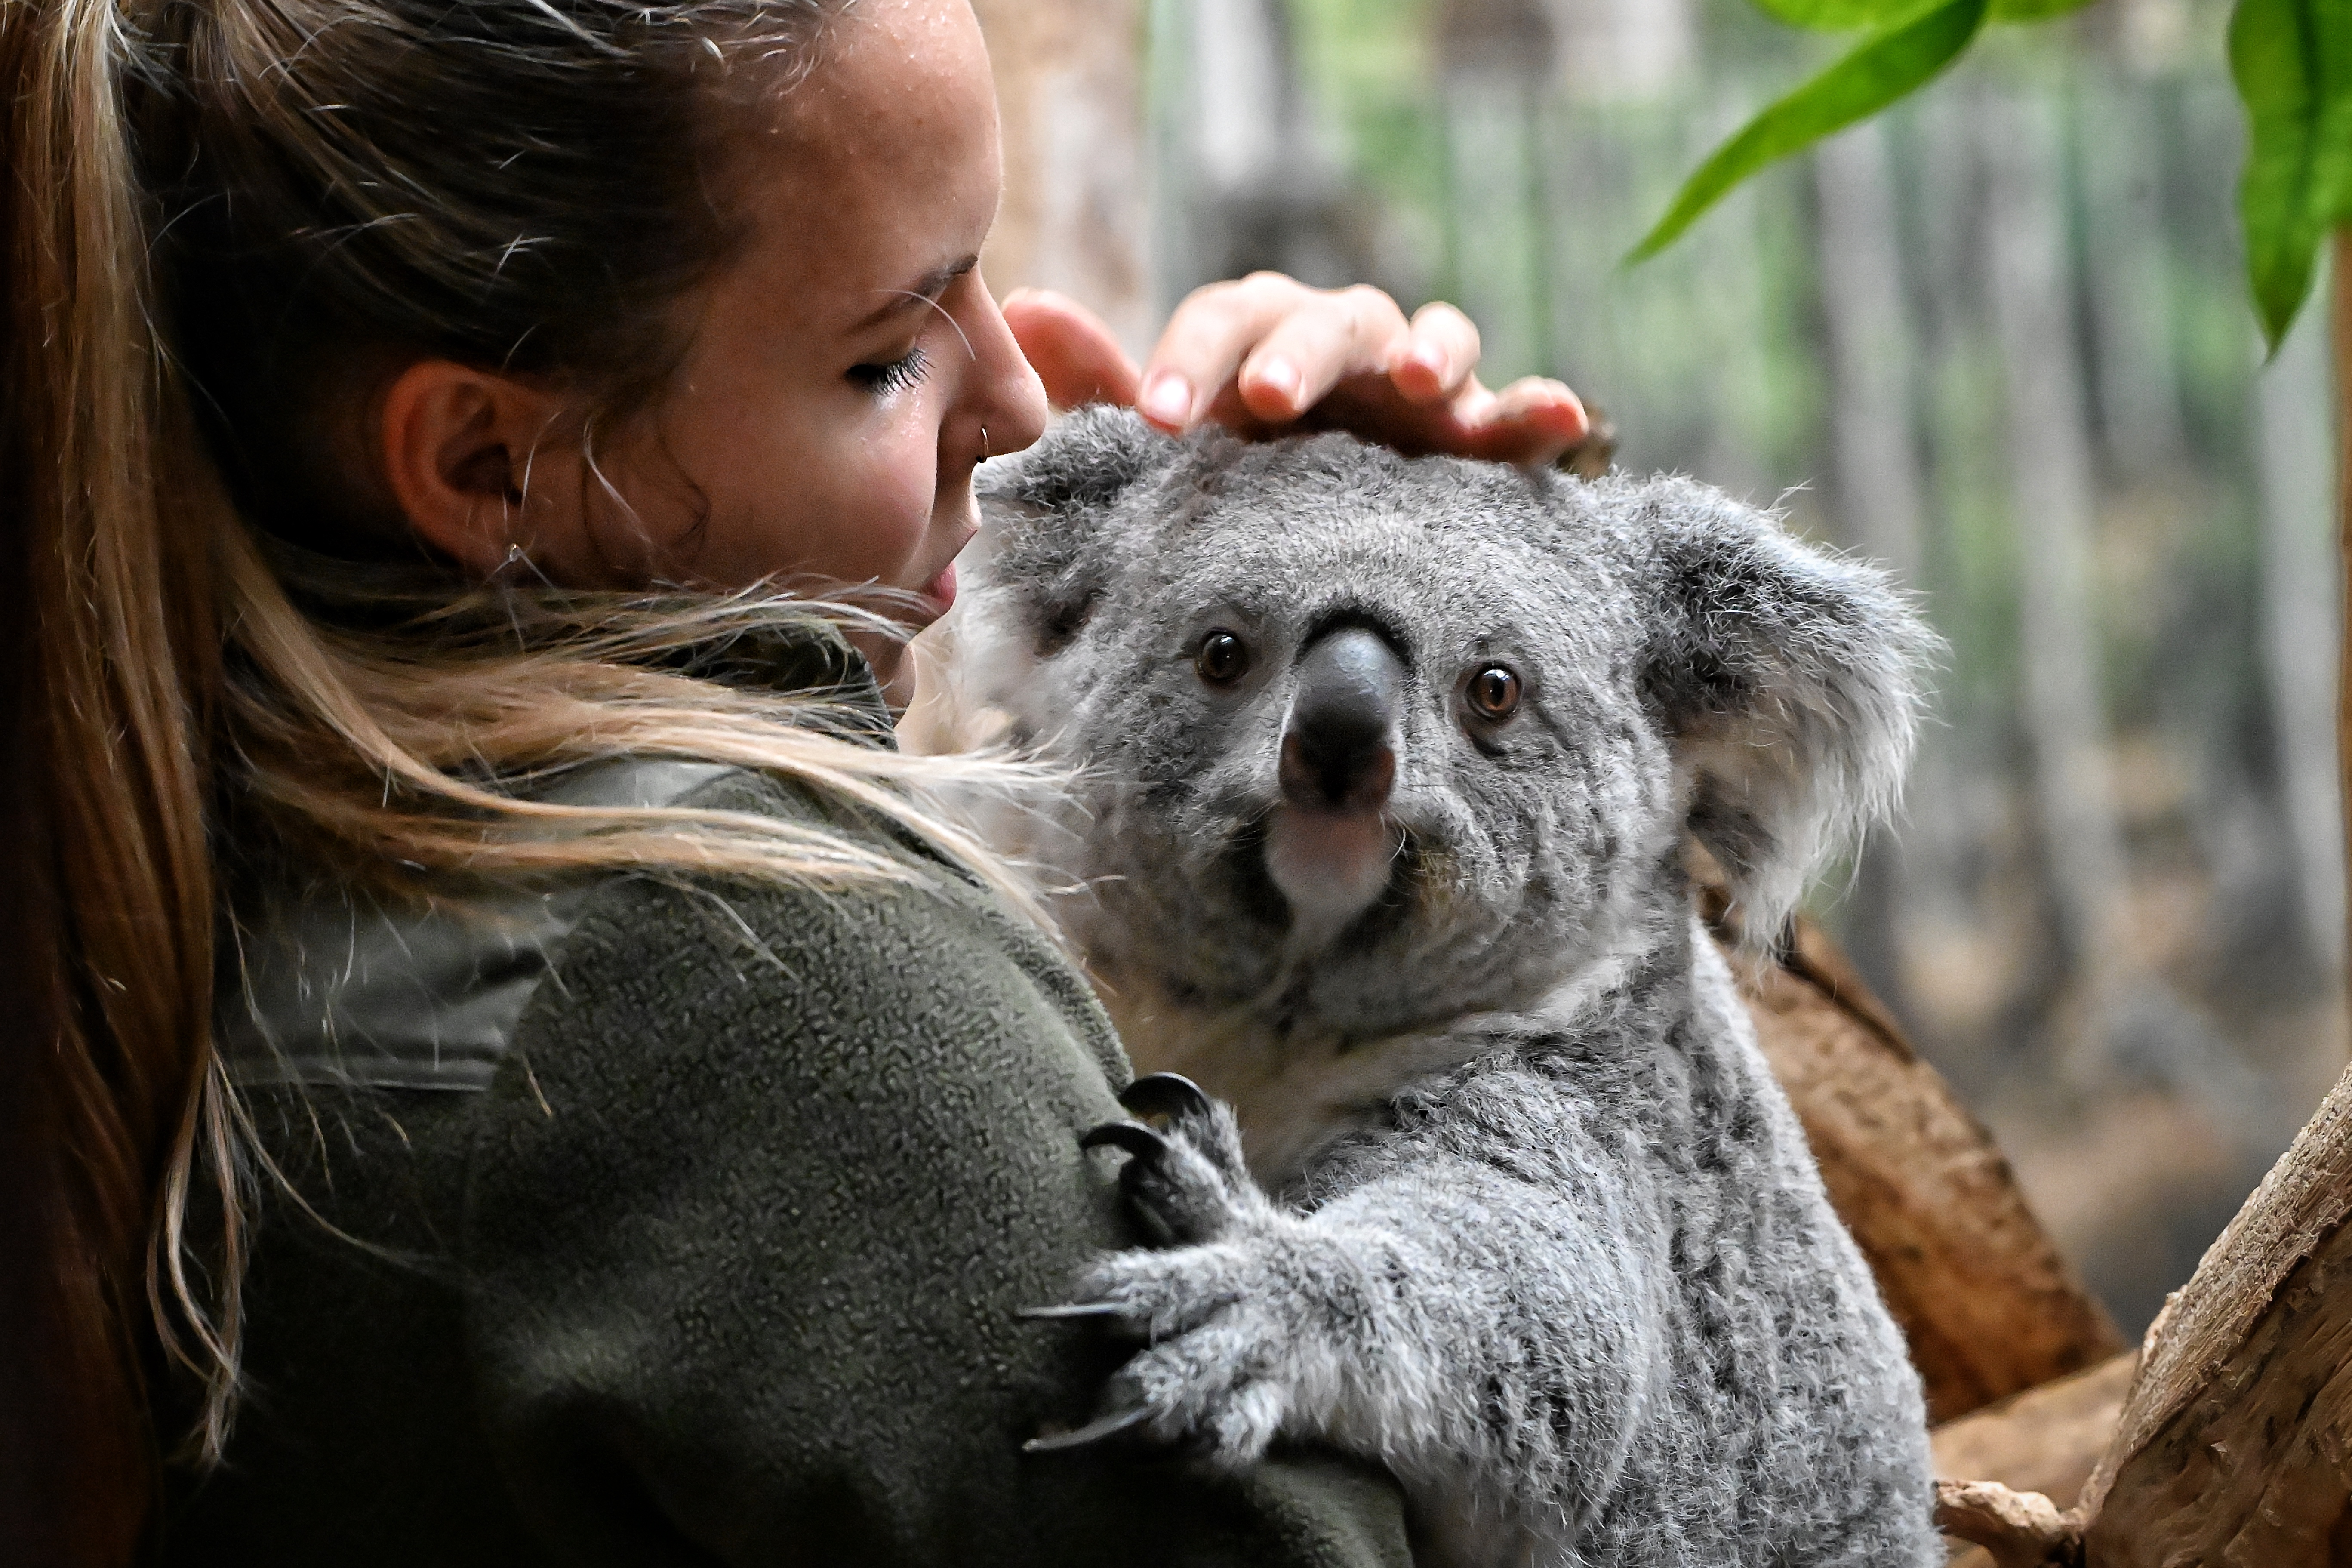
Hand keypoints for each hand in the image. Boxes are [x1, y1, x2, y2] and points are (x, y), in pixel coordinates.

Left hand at [1005, 275, 1589, 465]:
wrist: (1306, 533)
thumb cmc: (1230, 473)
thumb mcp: (1166, 441)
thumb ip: (1104, 388)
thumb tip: (1031, 306)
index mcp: (1259, 337)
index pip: (1225, 321)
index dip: (1192, 360)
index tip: (1163, 419)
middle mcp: (1340, 344)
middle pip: (1327, 319)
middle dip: (1300, 353)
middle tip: (1268, 398)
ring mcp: (1416, 382)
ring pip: (1430, 335)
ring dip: (1430, 349)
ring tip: (1422, 385)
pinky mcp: (1476, 431)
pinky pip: (1515, 408)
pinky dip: (1538, 407)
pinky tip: (1561, 417)